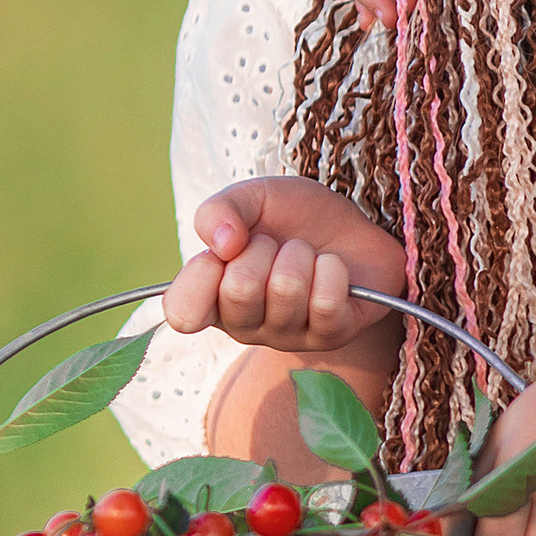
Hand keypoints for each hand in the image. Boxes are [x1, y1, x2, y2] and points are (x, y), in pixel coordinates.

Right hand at [162, 178, 407, 388]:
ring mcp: (287, 336)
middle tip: (275, 245)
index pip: (183, 313)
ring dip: (301, 254)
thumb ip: (219, 212)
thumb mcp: (250, 199)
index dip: (202, 274)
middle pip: (240, 289)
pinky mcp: (330, 336)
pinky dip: (333, 269)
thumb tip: (222, 245)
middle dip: (263, 247)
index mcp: (211, 297)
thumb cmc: (293, 219)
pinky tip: (331, 269)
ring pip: (286, 289)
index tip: (226, 247)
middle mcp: (244, 326)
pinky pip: (326, 302)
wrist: (353, 225)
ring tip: (305, 254)